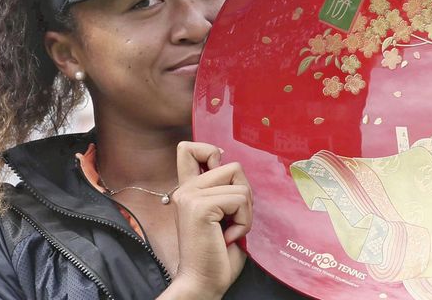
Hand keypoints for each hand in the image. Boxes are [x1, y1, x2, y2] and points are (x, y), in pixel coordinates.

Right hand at [165, 141, 250, 298]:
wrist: (203, 283)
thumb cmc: (217, 255)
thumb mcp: (222, 214)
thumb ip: (223, 189)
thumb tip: (235, 167)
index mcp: (188, 190)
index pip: (189, 148)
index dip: (211, 151)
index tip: (222, 180)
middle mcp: (185, 189)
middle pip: (233, 165)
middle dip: (244, 195)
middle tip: (231, 221)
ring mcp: (191, 196)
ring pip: (240, 183)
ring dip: (246, 211)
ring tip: (229, 230)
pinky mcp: (201, 207)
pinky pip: (240, 200)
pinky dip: (244, 221)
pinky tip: (227, 238)